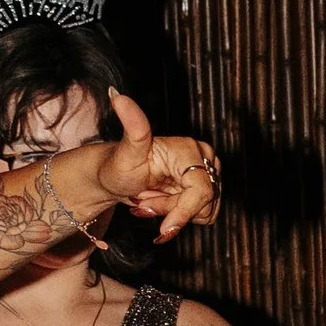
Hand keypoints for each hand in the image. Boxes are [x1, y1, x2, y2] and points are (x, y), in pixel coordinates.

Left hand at [89, 92, 220, 239]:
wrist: (118, 175)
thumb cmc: (119, 165)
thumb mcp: (125, 152)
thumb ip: (131, 126)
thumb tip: (117, 96)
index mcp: (188, 148)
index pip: (201, 191)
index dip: (183, 213)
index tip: (162, 230)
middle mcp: (204, 156)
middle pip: (203, 203)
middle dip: (172, 210)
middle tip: (145, 201)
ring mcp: (209, 171)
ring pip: (205, 211)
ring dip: (176, 213)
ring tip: (152, 199)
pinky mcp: (208, 184)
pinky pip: (205, 213)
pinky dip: (181, 215)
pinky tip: (163, 202)